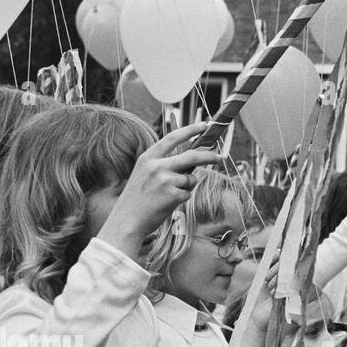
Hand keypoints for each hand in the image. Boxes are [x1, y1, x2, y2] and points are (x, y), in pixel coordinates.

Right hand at [97, 123, 223, 257]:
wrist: (126, 221)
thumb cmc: (137, 199)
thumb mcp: (144, 173)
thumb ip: (164, 164)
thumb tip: (192, 158)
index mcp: (148, 158)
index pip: (173, 138)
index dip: (191, 130)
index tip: (205, 125)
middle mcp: (157, 166)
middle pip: (192, 156)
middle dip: (210, 156)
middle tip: (220, 157)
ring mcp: (165, 180)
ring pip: (191, 178)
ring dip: (186, 186)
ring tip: (167, 195)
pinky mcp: (173, 195)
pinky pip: (188, 193)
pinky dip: (182, 198)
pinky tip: (166, 203)